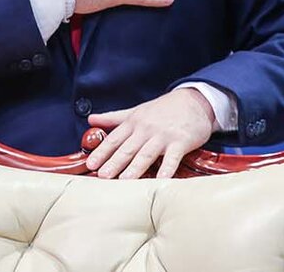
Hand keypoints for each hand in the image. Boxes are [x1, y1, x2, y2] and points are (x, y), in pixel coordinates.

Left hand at [84, 89, 214, 178]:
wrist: (193, 101)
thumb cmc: (162, 109)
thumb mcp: (135, 111)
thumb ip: (113, 117)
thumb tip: (90, 119)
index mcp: (133, 123)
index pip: (114, 139)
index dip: (101, 152)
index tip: (90, 164)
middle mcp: (145, 129)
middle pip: (127, 148)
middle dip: (114, 162)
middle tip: (102, 176)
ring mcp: (163, 136)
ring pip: (146, 154)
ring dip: (135, 168)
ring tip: (124, 181)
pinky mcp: (181, 142)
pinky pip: (172, 158)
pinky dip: (167, 169)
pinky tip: (161, 180)